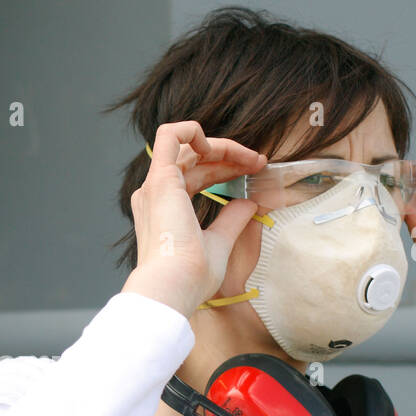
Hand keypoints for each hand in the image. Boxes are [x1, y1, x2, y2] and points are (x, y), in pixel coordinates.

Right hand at [123, 121, 266, 316]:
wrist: (176, 285)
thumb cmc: (192, 275)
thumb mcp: (220, 242)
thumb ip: (232, 220)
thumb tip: (249, 202)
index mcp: (165, 208)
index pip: (197, 175)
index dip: (226, 169)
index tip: (254, 172)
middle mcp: (156, 194)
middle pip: (195, 159)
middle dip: (230, 157)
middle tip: (259, 163)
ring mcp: (156, 185)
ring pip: (188, 146)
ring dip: (222, 147)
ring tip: (251, 158)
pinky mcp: (161, 179)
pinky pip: (171, 135)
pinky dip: (193, 129)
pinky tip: (218, 145)